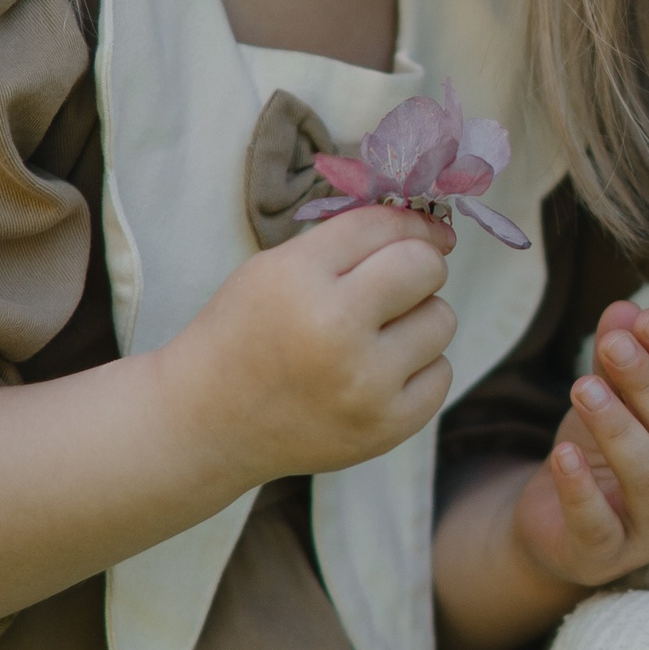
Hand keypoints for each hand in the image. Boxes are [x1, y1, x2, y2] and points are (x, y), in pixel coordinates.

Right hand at [165, 205, 457, 489]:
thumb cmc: (244, 333)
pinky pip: (441, 374)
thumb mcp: (274, 269)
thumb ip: (346, 243)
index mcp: (300, 278)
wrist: (207, 422)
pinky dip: (418, 368)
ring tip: (376, 335)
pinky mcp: (385, 427)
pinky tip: (379, 373)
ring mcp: (365, 384)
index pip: (383, 226)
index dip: (411, 222)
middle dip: (419, 267)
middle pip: (425, 268)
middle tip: (396, 284)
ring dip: (418, 319)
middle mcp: (336, 328)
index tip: (425, 230)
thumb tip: (430, 232)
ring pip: (441, 319)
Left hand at [510, 302, 648, 591]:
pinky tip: (561, 455)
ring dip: (618, 430)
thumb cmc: (602, 456)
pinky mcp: (608, 557)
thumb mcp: (610, 399)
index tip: (645, 319)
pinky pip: (599, 525)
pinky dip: (580, 491)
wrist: (559, 525)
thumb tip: (622, 309)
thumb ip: (618, 358)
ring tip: (582, 387)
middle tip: (612, 346)